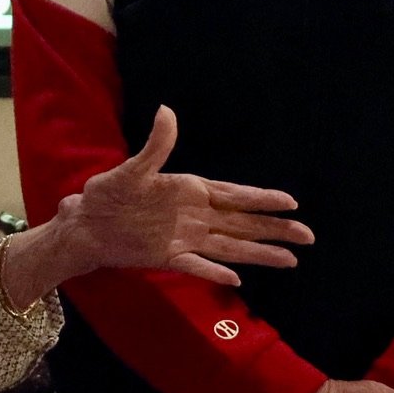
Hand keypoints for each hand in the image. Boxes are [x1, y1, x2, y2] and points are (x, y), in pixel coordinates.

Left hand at [8, 107, 310, 300]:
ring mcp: (184, 239)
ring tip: (291, 260)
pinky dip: (214, 272)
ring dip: (259, 254)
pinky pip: (196, 266)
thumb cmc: (107, 193)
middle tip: (308, 236)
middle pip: (243, 224)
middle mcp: (194, 216)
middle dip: (275, 229)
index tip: (292, 202)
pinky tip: (236, 281)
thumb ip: (156, 145)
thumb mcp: (131, 168)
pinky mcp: (168, 258)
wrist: (85, 224)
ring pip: (230, 247)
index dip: (262, 199)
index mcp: (190, 191)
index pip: (235, 195)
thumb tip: (167, 111)